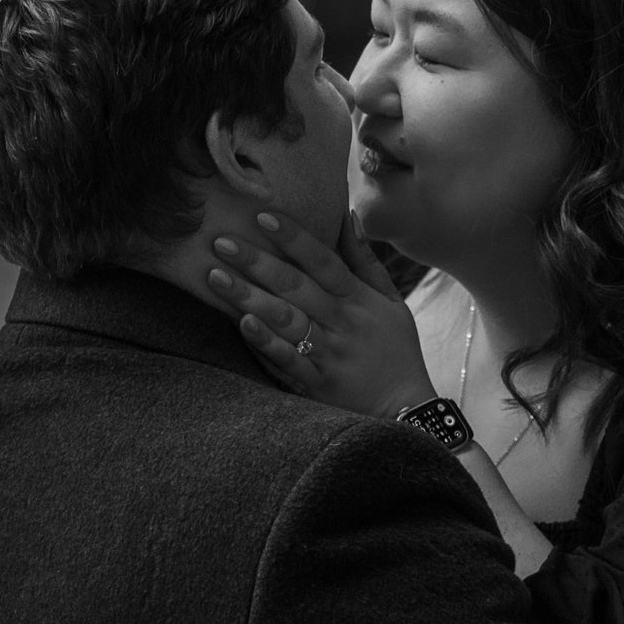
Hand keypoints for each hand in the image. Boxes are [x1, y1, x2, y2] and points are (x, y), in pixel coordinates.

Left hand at [212, 213, 435, 419]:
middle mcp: (343, 322)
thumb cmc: (396, 348)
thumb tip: (347, 215)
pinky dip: (266, 343)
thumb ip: (366, 261)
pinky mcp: (317, 384)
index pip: (324, 261)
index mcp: (359, 299)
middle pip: (297, 286)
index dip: (295, 238)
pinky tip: (242, 324)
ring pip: (286, 320)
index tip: (263, 216)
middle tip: (221, 241)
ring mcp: (329, 354)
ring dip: (250, 297)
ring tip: (216, 276)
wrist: (407, 408)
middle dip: (258, 262)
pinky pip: (288, 361)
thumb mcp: (392, 301)